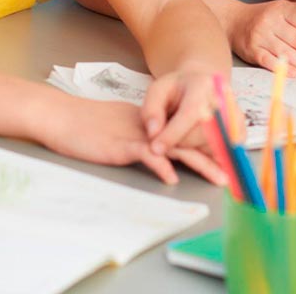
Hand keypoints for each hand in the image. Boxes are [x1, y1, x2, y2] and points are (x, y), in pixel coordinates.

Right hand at [39, 97, 226, 185]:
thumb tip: (155, 149)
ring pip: (176, 149)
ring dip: (199, 164)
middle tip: (234, 171)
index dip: (208, 146)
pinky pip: (147, 156)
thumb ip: (140, 136)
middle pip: (190, 142)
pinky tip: (172, 178)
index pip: (186, 135)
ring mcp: (138, 136)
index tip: (228, 157)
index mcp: (153, 124)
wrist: (61, 116)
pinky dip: (161, 166)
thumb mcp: (119, 128)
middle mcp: (151, 128)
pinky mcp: (122, 146)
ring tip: (218, 177)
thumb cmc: (85, 125)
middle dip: (214, 158)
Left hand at [141, 68, 232, 156]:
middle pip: (203, 133)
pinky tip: (196, 143)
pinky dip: (207, 154)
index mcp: (203, 86)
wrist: (203, 84)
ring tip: (183, 137)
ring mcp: (235, 117)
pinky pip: (223, 153)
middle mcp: (225, 100)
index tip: (155, 149)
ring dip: (193, 150)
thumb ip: (151, 110)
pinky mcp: (240, 132)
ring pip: (212, 146)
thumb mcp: (157, 90)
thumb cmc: (178, 89)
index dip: (173, 134)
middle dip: (180, 143)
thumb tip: (154, 133)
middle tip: (166, 141)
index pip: (191, 113)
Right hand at [229, 0, 295, 78]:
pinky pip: (268, 60)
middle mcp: (271, 22)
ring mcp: (260, 37)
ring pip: (286, 52)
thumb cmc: (268, 16)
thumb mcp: (289, 9)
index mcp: (283, 9)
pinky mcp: (251, 51)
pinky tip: (295, 73)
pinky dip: (282, 67)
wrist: (234, 21)